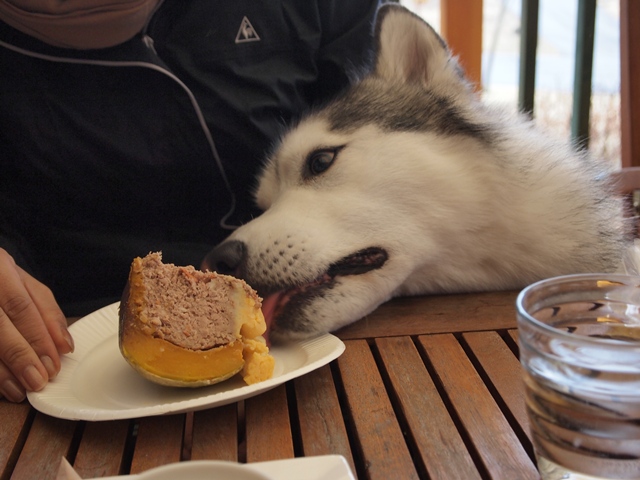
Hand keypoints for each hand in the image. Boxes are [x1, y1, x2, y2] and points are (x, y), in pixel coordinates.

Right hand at [0, 249, 73, 401]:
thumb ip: (47, 311)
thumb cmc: (0, 280)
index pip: (22, 307)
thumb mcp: (23, 283)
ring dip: (1, 370)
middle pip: (0, 326)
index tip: (54, 362)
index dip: (39, 337)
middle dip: (22, 356)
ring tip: (20, 390)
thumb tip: (64, 344)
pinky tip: (0, 387)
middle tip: (38, 380)